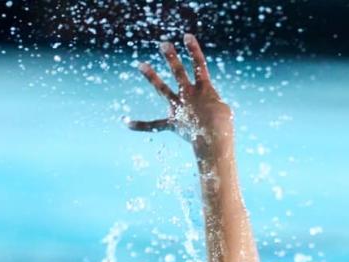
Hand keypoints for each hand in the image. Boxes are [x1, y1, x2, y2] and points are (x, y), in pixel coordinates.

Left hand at [127, 33, 233, 156]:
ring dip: (152, 76)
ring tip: (140, 65)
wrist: (213, 138)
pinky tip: (125, 122)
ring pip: (162, 89)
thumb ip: (212, 102)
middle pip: (178, 72)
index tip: (186, 36)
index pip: (199, 65)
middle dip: (171, 57)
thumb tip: (205, 106)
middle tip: (164, 44)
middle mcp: (189, 95)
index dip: (193, 50)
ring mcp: (179, 108)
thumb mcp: (222, 109)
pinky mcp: (172, 123)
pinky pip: (154, 124)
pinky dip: (140, 125)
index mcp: (204, 89)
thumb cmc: (223, 124)